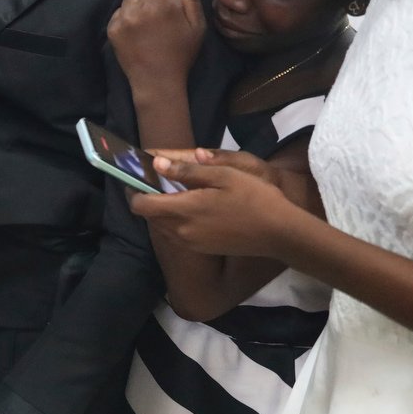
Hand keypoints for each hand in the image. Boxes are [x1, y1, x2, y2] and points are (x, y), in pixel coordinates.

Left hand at [107, 0, 206, 89]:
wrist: (157, 81)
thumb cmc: (181, 53)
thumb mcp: (197, 25)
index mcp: (167, 3)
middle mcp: (143, 7)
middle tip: (160, 13)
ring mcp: (125, 17)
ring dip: (139, 3)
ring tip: (147, 23)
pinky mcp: (113, 28)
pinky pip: (119, 10)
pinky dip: (127, 16)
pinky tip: (136, 32)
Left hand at [129, 151, 309, 258]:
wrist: (278, 232)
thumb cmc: (253, 198)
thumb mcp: (222, 176)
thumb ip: (186, 172)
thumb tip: (156, 164)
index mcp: (183, 210)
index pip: (140, 205)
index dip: (134, 191)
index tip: (137, 178)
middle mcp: (181, 231)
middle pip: (149, 216)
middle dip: (148, 199)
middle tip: (158, 181)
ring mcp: (190, 243)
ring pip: (162, 226)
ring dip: (161, 211)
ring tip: (175, 193)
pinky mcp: (201, 249)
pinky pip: (176, 235)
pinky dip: (175, 222)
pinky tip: (192, 209)